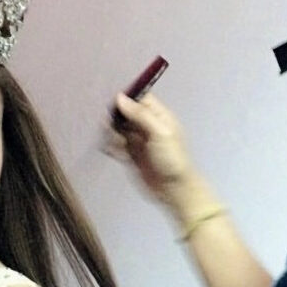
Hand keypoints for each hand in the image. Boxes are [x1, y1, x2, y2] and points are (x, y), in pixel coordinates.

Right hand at [107, 93, 196, 207]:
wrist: (174, 189)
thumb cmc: (171, 158)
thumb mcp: (159, 132)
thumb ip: (140, 114)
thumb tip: (120, 97)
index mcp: (159, 117)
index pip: (141, 99)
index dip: (128, 99)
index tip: (115, 105)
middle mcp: (148, 126)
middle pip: (127, 114)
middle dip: (117, 118)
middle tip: (113, 126)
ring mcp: (139, 141)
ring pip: (120, 130)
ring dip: (113, 133)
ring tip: (116, 142)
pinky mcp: (131, 155)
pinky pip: (117, 146)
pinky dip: (112, 147)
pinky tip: (112, 150)